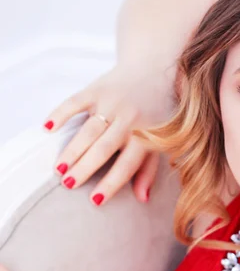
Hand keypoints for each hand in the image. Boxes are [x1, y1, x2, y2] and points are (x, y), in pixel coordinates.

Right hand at [43, 65, 174, 205]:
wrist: (154, 70)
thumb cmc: (157, 114)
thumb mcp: (160, 140)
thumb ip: (149, 169)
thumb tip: (142, 199)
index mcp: (147, 135)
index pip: (127, 165)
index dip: (111, 184)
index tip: (94, 200)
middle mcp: (130, 119)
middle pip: (103, 149)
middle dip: (85, 168)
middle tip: (68, 184)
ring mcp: (112, 103)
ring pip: (88, 130)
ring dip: (71, 150)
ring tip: (58, 169)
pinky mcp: (96, 88)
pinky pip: (74, 102)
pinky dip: (60, 114)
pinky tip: (47, 129)